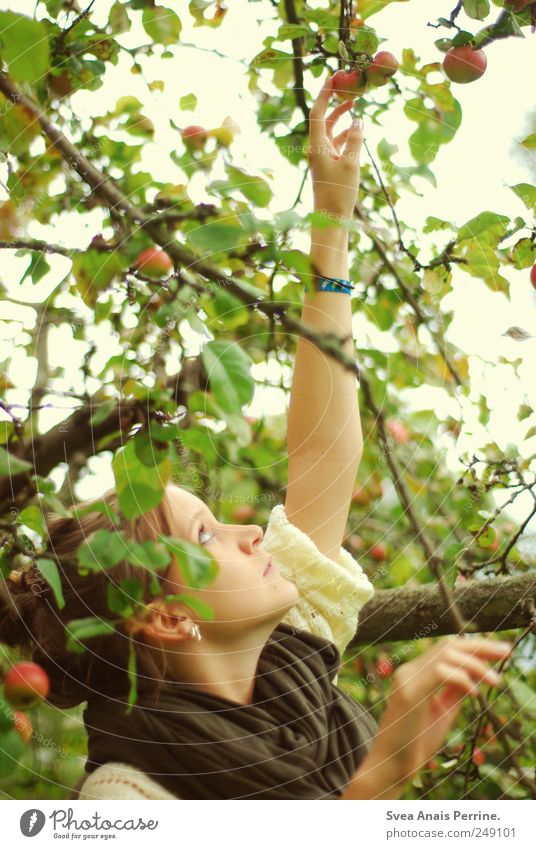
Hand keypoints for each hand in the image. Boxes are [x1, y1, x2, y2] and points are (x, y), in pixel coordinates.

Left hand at [306, 72, 363, 222]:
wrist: (331, 220)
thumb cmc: (339, 193)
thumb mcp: (352, 164)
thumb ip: (356, 139)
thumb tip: (358, 120)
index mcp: (317, 145)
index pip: (317, 112)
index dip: (324, 93)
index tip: (333, 77)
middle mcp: (317, 149)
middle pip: (324, 119)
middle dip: (335, 104)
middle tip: (349, 89)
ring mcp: (322, 158)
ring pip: (331, 132)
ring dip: (342, 119)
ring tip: (356, 107)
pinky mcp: (329, 167)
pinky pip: (337, 145)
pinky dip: (346, 136)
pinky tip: (357, 133)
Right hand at [366, 635, 512, 791]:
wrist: (391, 765)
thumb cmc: (415, 743)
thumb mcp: (442, 712)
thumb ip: (454, 692)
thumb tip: (475, 678)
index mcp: (416, 673)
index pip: (446, 649)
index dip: (474, 647)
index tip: (499, 651)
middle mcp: (409, 670)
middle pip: (448, 645)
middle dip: (481, 647)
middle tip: (506, 651)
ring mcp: (407, 679)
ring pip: (445, 654)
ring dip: (476, 664)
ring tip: (496, 680)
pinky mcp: (409, 693)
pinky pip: (439, 673)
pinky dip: (462, 678)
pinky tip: (475, 692)